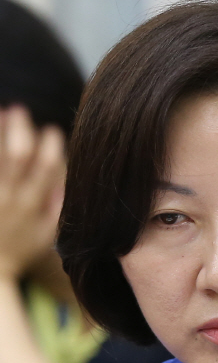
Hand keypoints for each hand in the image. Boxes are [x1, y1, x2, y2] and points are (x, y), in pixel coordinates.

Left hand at [0, 106, 65, 279]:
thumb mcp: (46, 238)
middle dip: (20, 130)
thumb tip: (65, 183)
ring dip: (0, 134)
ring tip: (2, 112)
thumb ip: (57, 210)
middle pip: (18, 157)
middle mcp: (11, 198)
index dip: (52, 147)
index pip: (48, 169)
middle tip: (20, 110)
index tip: (52, 132)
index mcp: (32, 205)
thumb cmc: (19, 251)